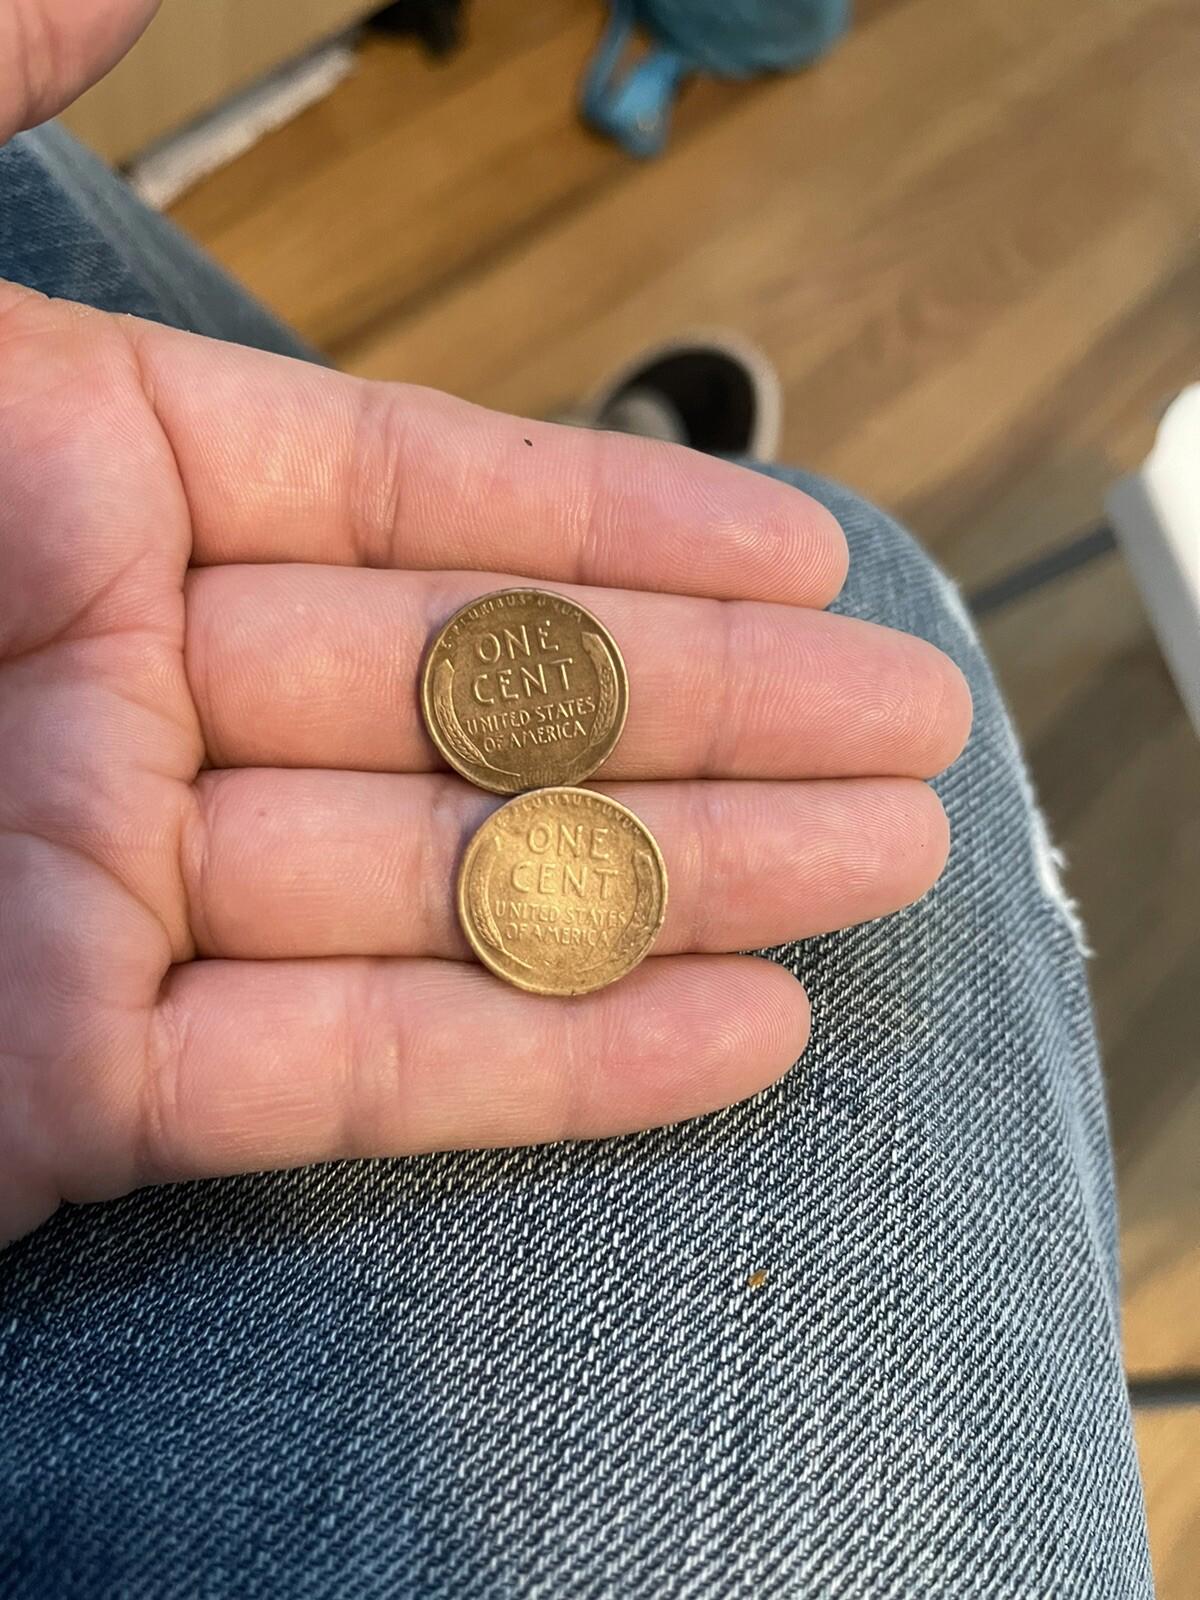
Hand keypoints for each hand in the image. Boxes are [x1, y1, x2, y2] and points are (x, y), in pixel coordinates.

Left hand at [0, 2, 970, 1241]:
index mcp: (55, 483)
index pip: (419, 505)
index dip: (630, 530)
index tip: (813, 555)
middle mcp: (104, 691)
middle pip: (477, 703)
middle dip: (716, 718)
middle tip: (910, 728)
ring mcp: (94, 908)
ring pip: (445, 898)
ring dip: (686, 890)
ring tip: (883, 869)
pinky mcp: (59, 1106)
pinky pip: (347, 1082)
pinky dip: (550, 1068)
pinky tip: (739, 1031)